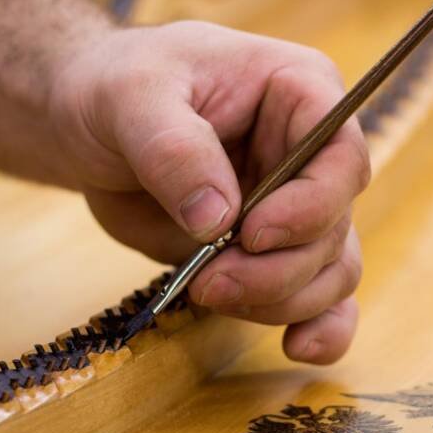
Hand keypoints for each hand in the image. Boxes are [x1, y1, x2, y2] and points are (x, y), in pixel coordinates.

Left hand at [50, 21, 369, 363]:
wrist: (90, 126)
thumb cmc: (117, 86)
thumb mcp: (132, 97)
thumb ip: (174, 150)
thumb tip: (217, 220)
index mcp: (300, 92)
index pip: (342, 159)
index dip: (310, 205)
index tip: (251, 233)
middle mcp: (313, 155)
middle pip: (335, 228)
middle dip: (278, 269)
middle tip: (211, 280)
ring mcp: (296, 208)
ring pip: (330, 271)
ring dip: (279, 299)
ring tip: (210, 291)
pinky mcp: (272, 254)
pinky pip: (320, 299)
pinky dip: (319, 329)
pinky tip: (296, 347)